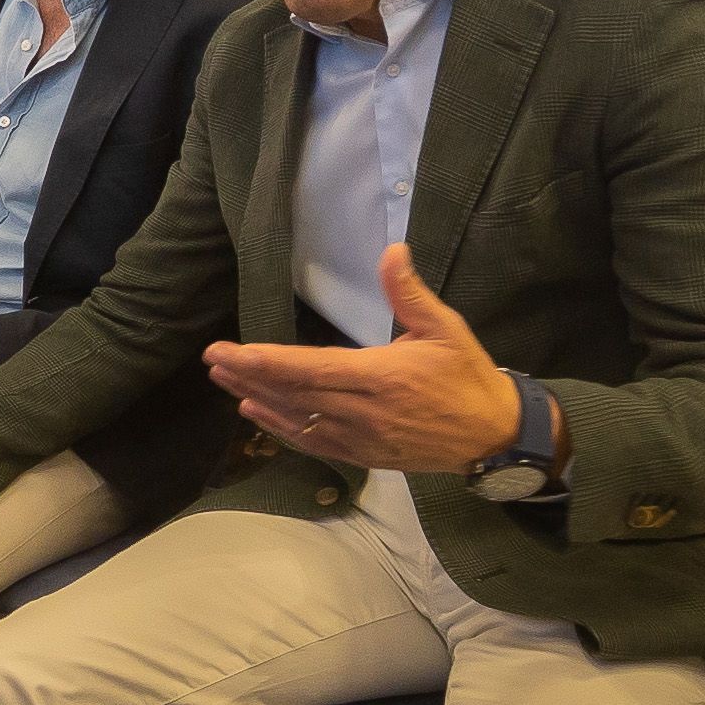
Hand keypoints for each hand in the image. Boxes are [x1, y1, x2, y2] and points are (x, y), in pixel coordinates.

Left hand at [202, 244, 523, 473]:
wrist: (493, 436)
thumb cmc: (467, 376)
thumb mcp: (445, 328)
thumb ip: (410, 293)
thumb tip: (392, 250)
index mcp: (381, 377)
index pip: (312, 369)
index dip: (268, 362)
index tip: (233, 351)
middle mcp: (363, 412)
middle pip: (294, 394)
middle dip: (249, 376)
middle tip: (212, 360)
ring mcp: (360, 438)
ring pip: (297, 419)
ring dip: (257, 400)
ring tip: (224, 380)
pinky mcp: (362, 454)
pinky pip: (312, 442)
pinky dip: (280, 428)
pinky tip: (256, 413)